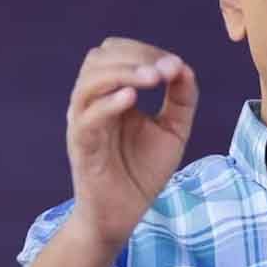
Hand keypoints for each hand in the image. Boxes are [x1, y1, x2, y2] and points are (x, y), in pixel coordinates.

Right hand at [64, 37, 198, 247]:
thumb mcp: (172, 129)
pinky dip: (108, 104)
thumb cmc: (143, 170)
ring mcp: (84, 122)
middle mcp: (92, 102)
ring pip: (89, 82)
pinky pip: (87, 118)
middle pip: (99, 59)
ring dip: (123, 73)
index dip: (146, 51)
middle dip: (135, 56)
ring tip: (153, 78)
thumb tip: (184, 67)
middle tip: (166, 69)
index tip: (175, 66)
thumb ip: (181, 98)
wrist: (125, 214)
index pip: (118, 53)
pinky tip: (131, 99)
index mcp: (111, 93)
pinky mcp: (81, 146)